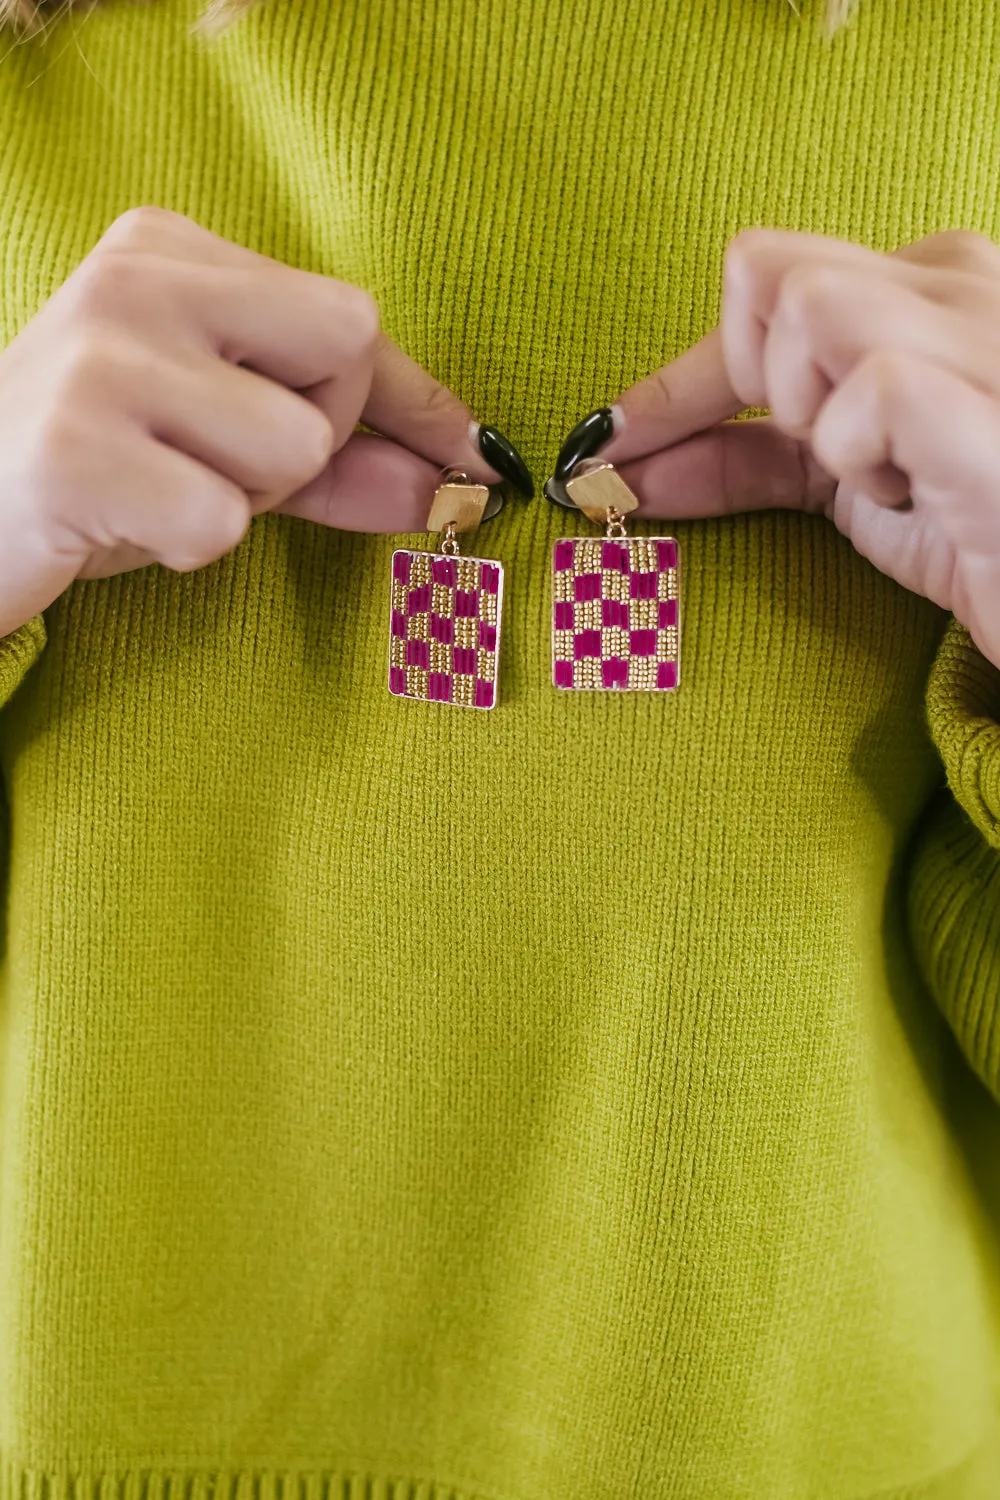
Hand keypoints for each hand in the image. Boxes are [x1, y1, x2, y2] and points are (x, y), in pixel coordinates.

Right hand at [0, 206, 531, 638]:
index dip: (409, 399)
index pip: (351, 316)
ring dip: (249, 498)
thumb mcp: (224, 449)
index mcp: (171, 251)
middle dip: (314, 439)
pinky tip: (129, 524)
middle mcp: (137, 281)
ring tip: (165, 489)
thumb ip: (339, 459)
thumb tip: (451, 481)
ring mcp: (101, 358)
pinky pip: (222, 520)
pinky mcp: (75, 448)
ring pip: (294, 443)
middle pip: (342, 356)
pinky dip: (192, 545)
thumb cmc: (101, 474)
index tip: (464, 452)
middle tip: (221, 463)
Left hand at [559, 228, 999, 671]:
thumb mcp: (839, 482)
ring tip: (877, 477)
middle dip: (746, 384)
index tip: (618, 450)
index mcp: (925, 282)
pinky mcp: (990, 408)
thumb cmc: (968, 532)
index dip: (683, 377)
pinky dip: (859, 456)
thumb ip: (739, 455)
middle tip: (812, 458)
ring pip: (811, 309)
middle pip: (767, 269)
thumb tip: (618, 465)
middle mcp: (961, 281)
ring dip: (810, 417)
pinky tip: (912, 493)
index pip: (757, 276)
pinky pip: (872, 388)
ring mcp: (984, 336)